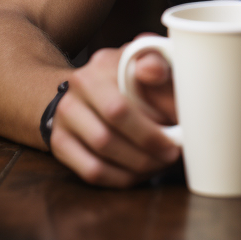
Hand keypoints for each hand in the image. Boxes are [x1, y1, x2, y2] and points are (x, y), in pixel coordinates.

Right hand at [47, 38, 179, 187]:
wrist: (86, 91)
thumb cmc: (128, 77)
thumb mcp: (146, 62)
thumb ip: (157, 63)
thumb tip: (154, 70)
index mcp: (102, 64)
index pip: (124, 100)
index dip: (156, 116)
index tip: (181, 126)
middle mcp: (78, 87)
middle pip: (114, 124)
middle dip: (150, 142)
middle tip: (174, 152)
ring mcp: (65, 115)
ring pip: (103, 150)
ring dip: (138, 163)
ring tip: (161, 162)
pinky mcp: (59, 142)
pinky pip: (91, 171)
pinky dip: (120, 177)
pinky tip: (139, 172)